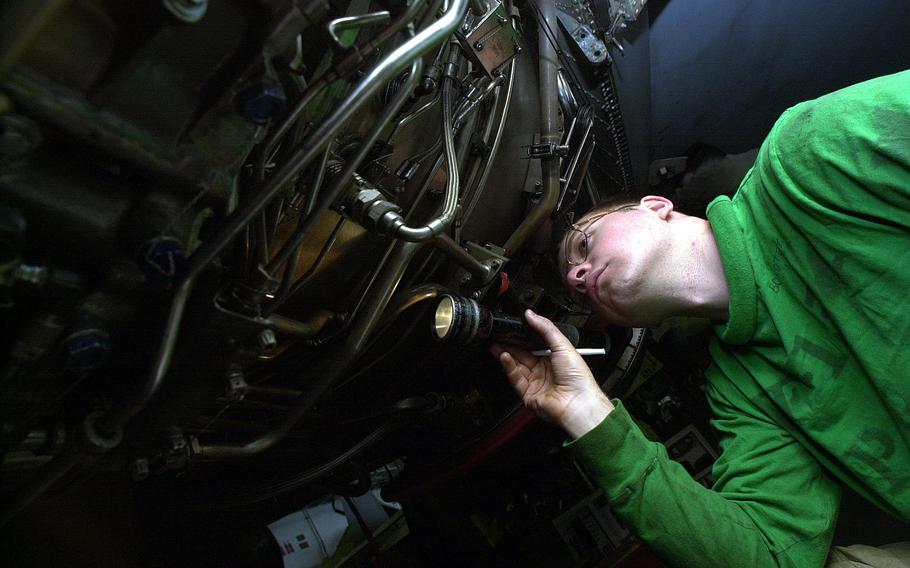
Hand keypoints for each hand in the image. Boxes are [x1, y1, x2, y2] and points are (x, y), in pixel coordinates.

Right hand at [491, 309, 613, 438]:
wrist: (577, 402)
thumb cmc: (578, 377)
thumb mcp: (563, 344)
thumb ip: (546, 328)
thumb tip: (531, 314)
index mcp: (555, 358)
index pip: (534, 343)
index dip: (524, 336)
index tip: (514, 327)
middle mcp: (545, 370)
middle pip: (523, 354)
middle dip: (511, 344)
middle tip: (500, 334)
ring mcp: (536, 382)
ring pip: (516, 365)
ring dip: (506, 354)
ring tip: (497, 344)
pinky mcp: (528, 393)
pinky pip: (515, 378)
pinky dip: (508, 366)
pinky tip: (504, 356)